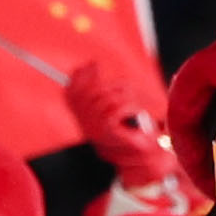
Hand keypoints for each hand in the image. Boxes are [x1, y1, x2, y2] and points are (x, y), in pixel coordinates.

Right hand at [67, 50, 173, 179]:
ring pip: (109, 98)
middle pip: (92, 92)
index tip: (93, 64)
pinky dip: (131, 106)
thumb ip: (104, 88)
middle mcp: (85, 124)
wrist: (144, 151)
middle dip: (112, 86)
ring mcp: (95, 128)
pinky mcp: (108, 131)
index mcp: (83, 118)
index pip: (71, 92)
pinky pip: (118, 108)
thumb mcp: (117, 103)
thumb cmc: (133, 126)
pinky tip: (137, 111)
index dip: (80, 76)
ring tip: (135, 105)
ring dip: (126, 98)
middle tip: (125, 88)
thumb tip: (90, 65)